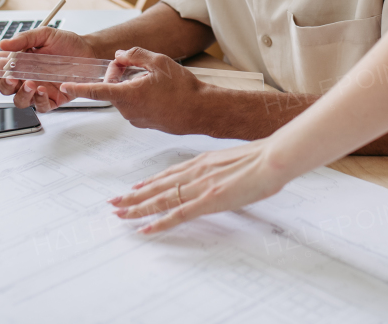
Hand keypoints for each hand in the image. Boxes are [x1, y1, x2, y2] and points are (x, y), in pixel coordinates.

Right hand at [0, 26, 95, 111]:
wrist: (90, 51)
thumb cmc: (67, 43)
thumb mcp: (45, 35)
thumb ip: (24, 39)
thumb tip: (3, 43)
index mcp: (21, 63)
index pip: (0, 71)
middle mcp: (27, 78)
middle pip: (6, 89)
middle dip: (5, 86)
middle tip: (12, 78)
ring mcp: (39, 90)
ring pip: (21, 101)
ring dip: (21, 95)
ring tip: (30, 83)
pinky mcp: (54, 99)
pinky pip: (41, 107)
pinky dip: (39, 101)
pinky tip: (43, 90)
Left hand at [56, 48, 210, 134]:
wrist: (201, 111)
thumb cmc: (183, 89)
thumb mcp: (159, 62)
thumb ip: (135, 55)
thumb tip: (120, 56)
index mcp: (127, 95)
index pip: (95, 91)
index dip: (78, 88)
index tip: (64, 87)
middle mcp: (128, 110)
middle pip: (111, 89)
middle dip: (116, 74)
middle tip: (131, 63)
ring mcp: (136, 119)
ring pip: (123, 97)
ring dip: (129, 85)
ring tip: (151, 78)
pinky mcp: (144, 123)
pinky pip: (133, 105)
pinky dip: (138, 95)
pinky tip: (156, 89)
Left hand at [105, 139, 291, 233]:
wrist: (273, 158)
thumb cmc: (264, 159)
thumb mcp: (238, 161)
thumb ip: (226, 169)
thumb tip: (226, 176)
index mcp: (204, 161)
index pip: (170, 174)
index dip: (150, 182)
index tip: (135, 187)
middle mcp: (196, 172)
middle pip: (158, 186)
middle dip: (134, 195)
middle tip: (115, 201)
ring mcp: (200, 187)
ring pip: (160, 199)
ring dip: (138, 208)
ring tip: (120, 214)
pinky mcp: (207, 201)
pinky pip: (176, 215)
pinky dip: (158, 223)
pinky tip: (144, 229)